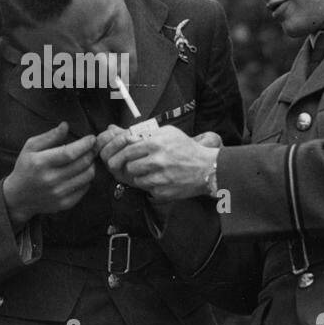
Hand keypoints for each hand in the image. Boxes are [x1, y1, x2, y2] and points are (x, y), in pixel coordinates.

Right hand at [2, 122, 95, 227]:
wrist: (18, 198)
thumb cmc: (25, 168)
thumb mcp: (30, 147)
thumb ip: (49, 136)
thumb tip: (66, 125)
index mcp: (41, 163)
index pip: (70, 153)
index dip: (84, 145)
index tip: (92, 138)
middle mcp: (50, 180)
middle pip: (82, 164)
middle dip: (91, 153)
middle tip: (93, 147)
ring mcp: (58, 193)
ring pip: (87, 177)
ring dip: (91, 165)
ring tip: (87, 160)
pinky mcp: (64, 204)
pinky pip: (85, 188)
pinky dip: (87, 179)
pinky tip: (81, 173)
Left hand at [97, 124, 216, 200]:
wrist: (207, 168)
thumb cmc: (186, 148)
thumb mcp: (168, 133)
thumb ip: (145, 133)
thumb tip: (121, 134)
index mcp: (155, 144)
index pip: (127, 150)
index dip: (120, 155)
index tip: (116, 158)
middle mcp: (156, 160)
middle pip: (128, 166)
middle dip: (129, 166)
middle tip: (132, 165)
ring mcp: (159, 178)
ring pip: (136, 179)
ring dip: (139, 176)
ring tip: (149, 172)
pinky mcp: (163, 191)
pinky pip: (147, 189)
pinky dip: (150, 185)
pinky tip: (160, 179)